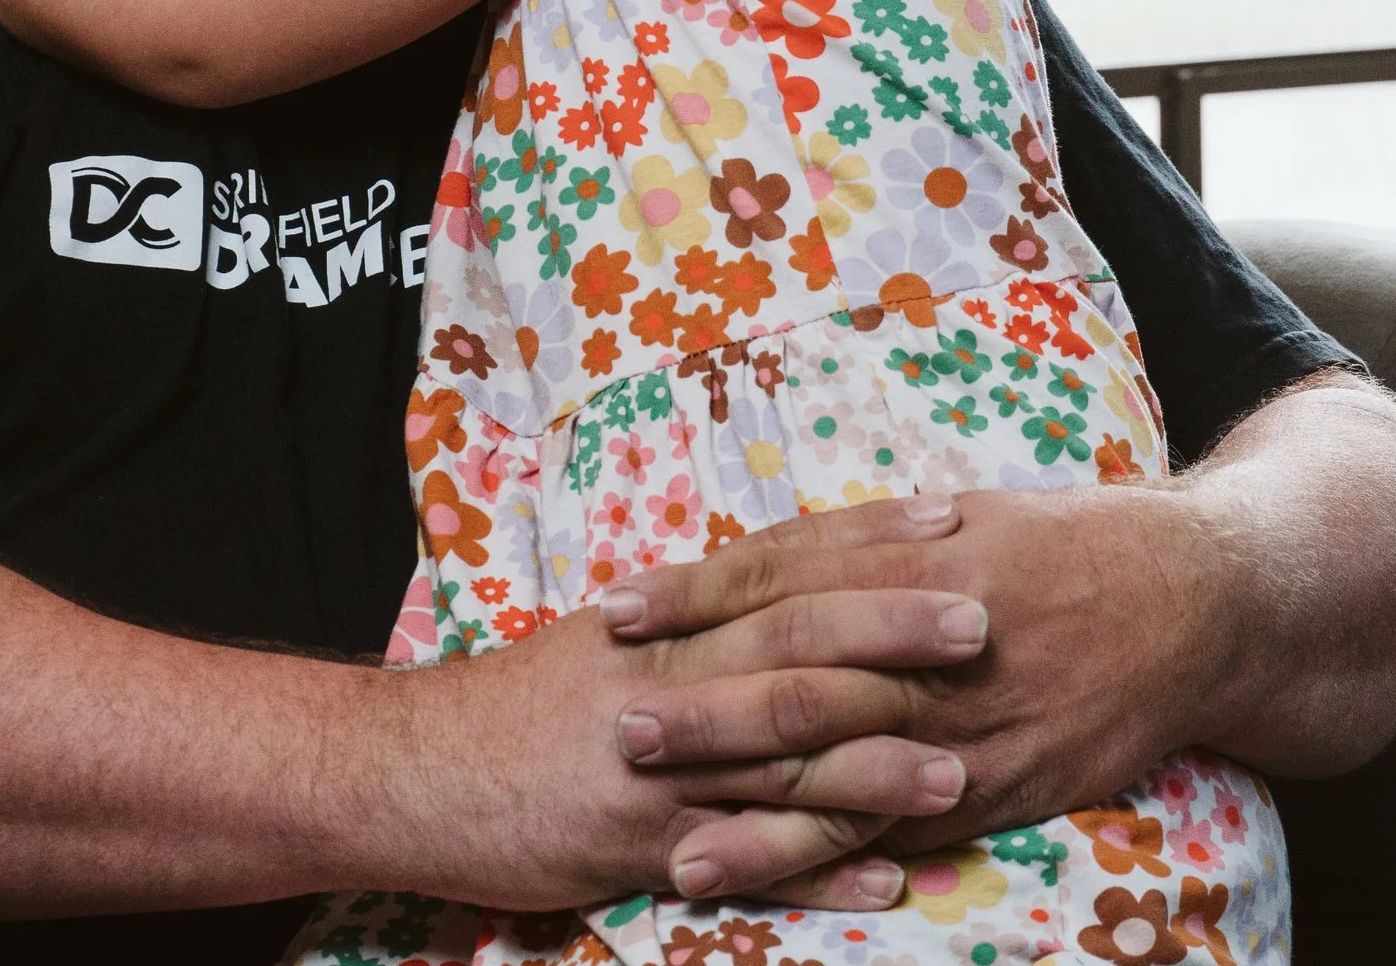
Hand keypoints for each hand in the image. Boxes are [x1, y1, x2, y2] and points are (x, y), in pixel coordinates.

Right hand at [390, 497, 988, 913]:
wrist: (413, 768)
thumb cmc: (518, 706)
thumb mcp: (606, 642)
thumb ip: (695, 625)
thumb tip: (784, 597)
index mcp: (664, 620)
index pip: (780, 562)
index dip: (865, 540)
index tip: (947, 516)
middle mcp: (666, 679)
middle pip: (792, 644)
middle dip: (890, 631)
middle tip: (982, 621)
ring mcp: (656, 765)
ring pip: (779, 758)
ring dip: (874, 763)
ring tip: (960, 767)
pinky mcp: (638, 843)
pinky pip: (743, 861)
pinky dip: (816, 872)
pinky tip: (887, 879)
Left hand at [601, 485, 1235, 866]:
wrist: (1192, 601)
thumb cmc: (1061, 543)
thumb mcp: (957, 515)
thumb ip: (861, 542)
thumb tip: (765, 555)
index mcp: (910, 560)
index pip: (779, 575)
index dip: (694, 593)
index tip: (616, 608)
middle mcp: (931, 647)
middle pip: (800, 682)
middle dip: (707, 710)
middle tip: (618, 727)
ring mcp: (968, 729)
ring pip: (848, 779)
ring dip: (758, 818)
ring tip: (672, 843)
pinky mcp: (1002, 787)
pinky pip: (906, 832)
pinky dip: (839, 864)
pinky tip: (785, 887)